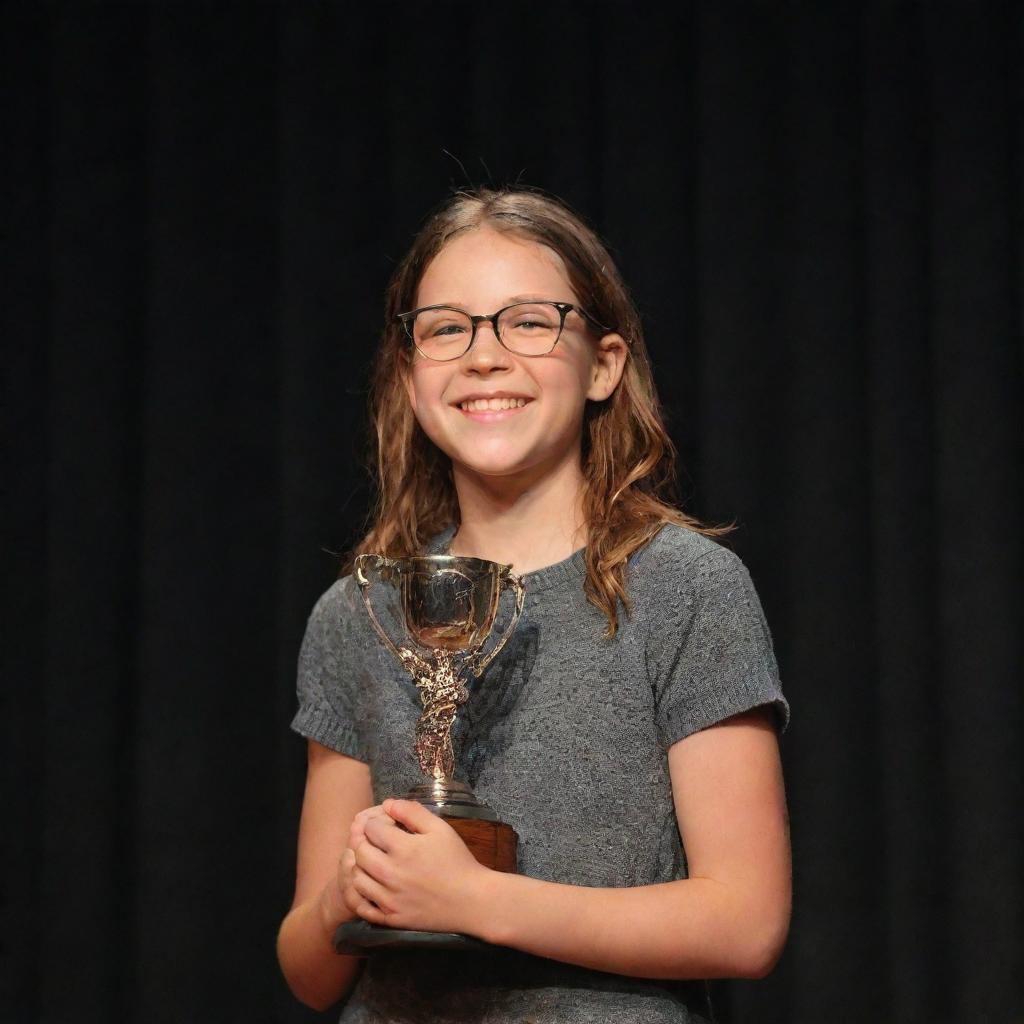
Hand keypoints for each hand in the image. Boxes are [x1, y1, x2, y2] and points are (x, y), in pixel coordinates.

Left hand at [343, 799, 492, 934]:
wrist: (470, 900)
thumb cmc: (457, 861)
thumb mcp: (440, 828)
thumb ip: (413, 812)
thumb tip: (387, 804)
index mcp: (404, 849)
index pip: (371, 828)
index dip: (377, 822)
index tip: (387, 826)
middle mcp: (391, 874)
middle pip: (359, 852)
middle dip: (364, 841)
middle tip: (377, 841)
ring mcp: (389, 899)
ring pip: (357, 878)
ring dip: (361, 866)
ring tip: (374, 862)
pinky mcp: (390, 918)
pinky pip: (362, 906)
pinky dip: (359, 894)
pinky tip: (372, 885)